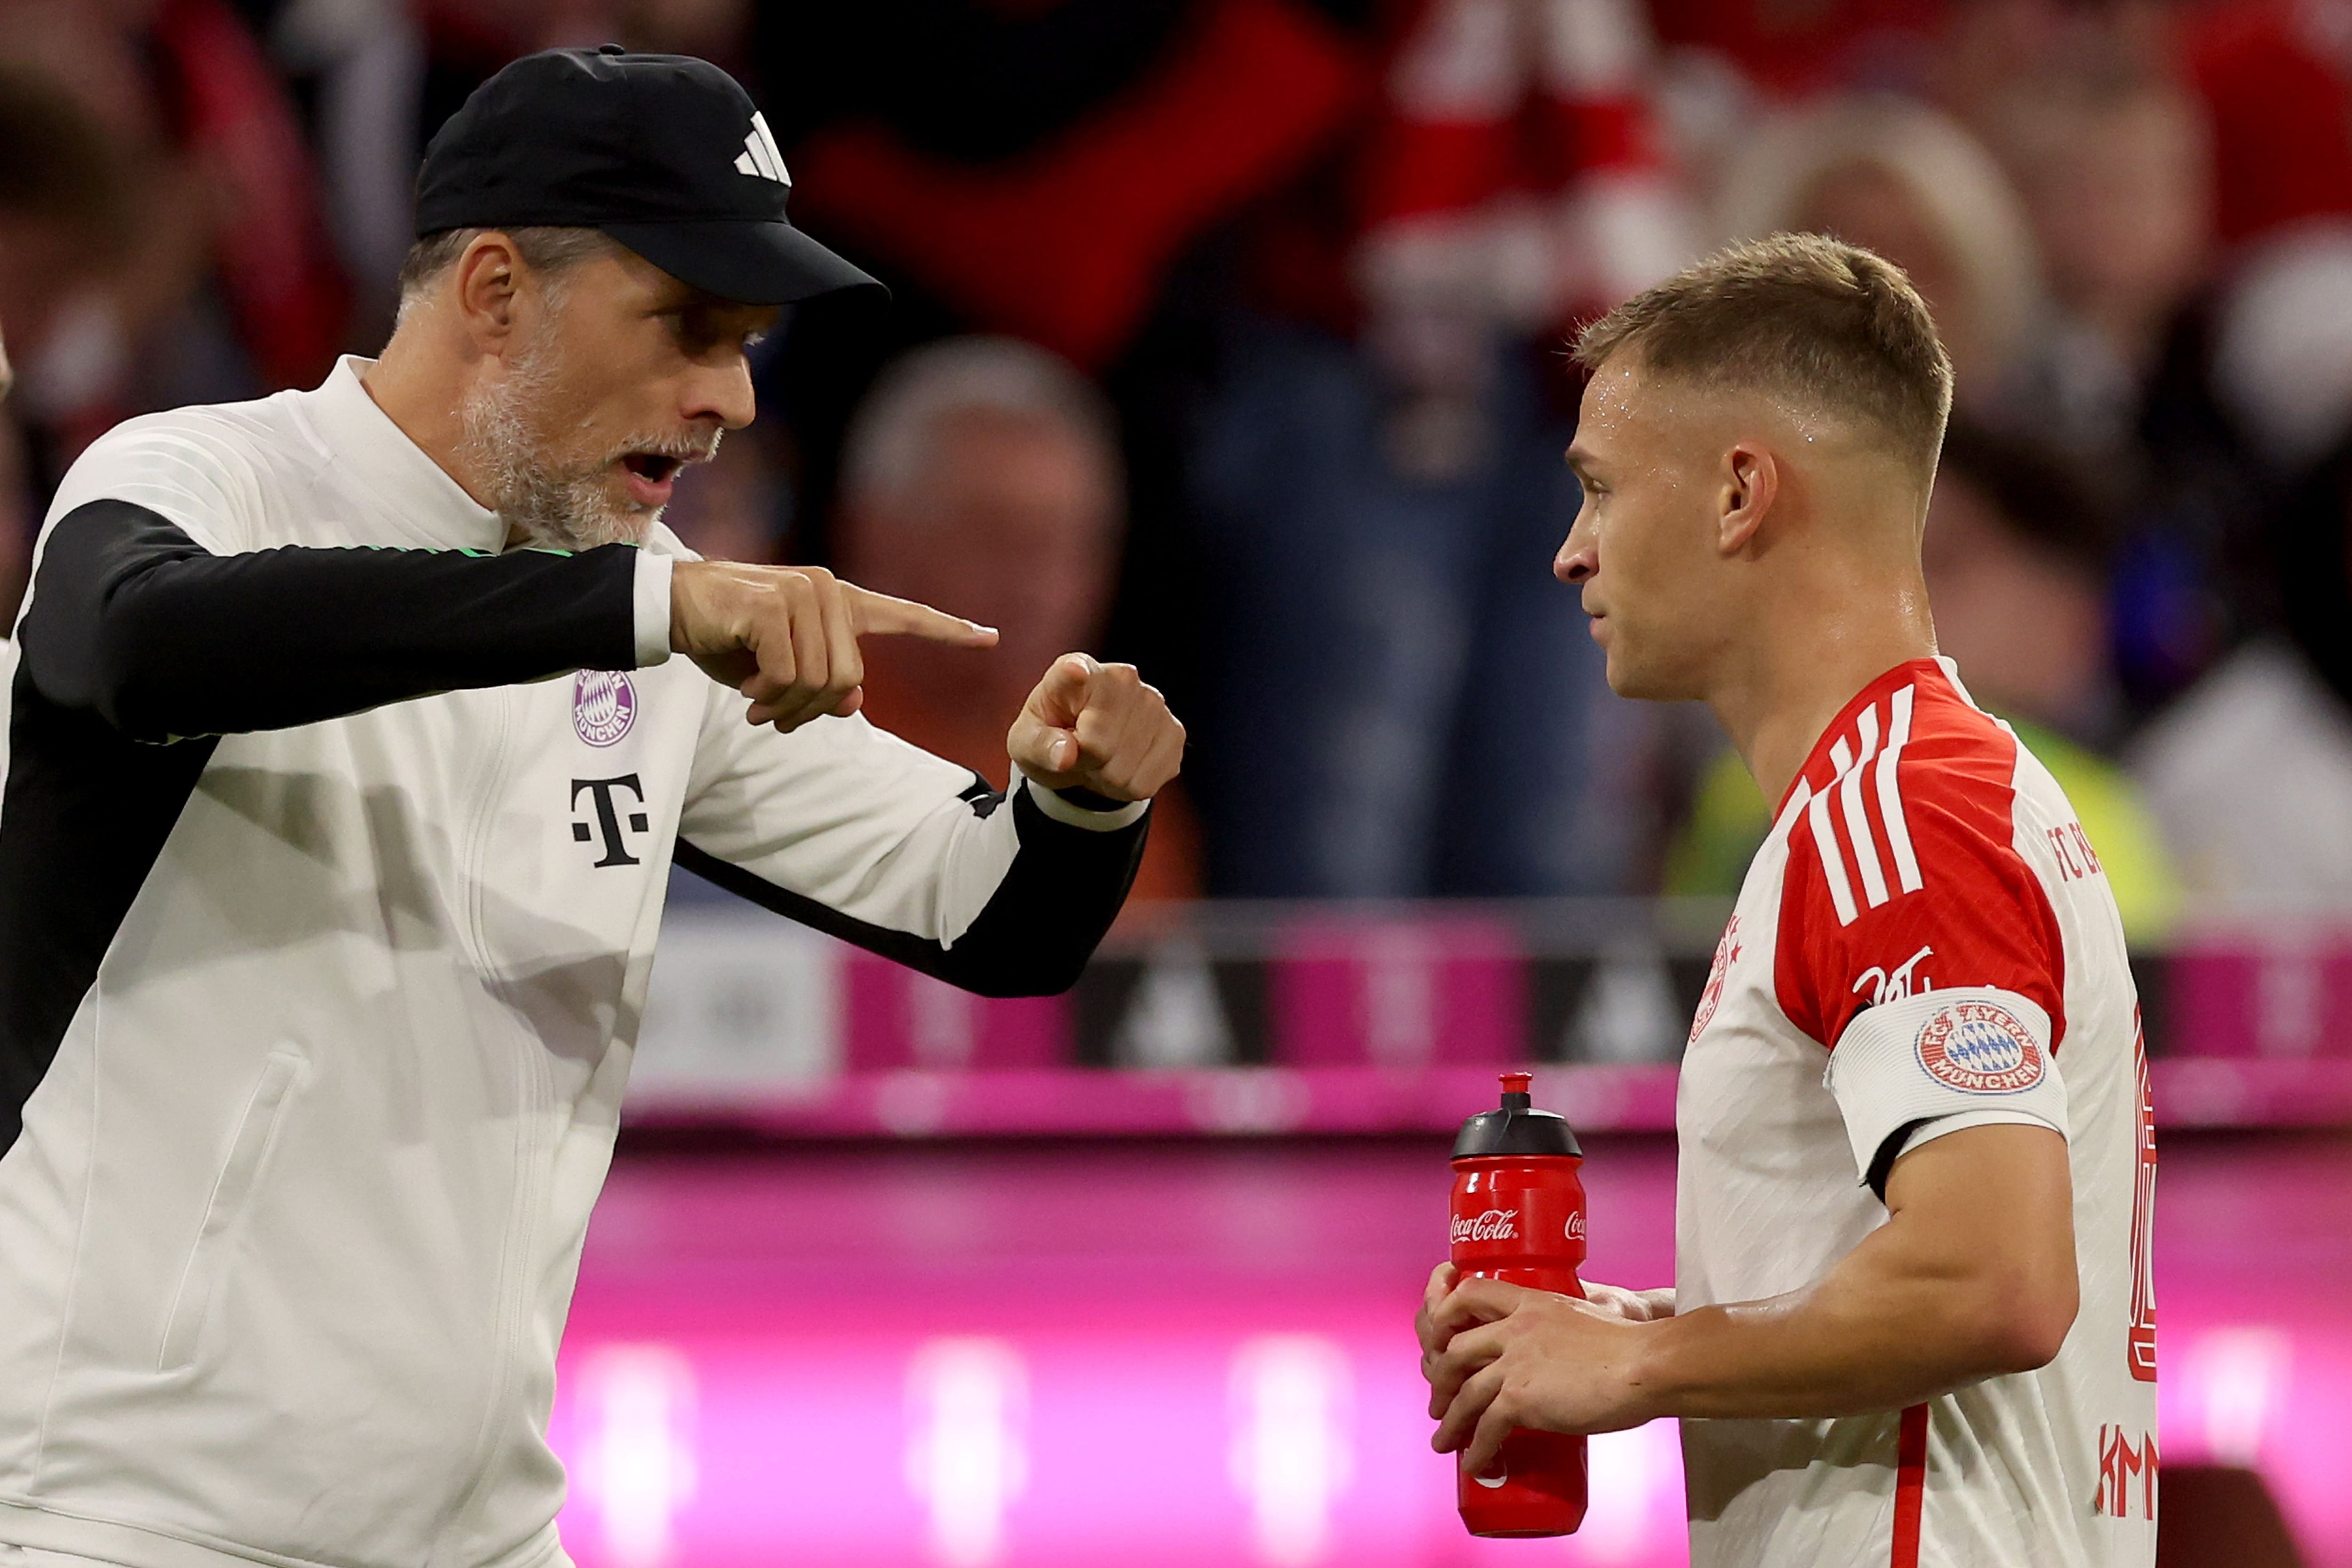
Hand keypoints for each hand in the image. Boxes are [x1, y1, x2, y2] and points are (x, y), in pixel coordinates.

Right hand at [670, 561, 995, 731]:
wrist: (671, 608)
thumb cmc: (727, 639)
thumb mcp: (779, 670)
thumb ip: (822, 684)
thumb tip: (853, 704)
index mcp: (838, 602)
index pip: (903, 615)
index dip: (947, 631)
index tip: (989, 638)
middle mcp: (826, 590)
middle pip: (849, 678)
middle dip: (811, 710)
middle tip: (773, 717)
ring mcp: (801, 593)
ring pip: (821, 681)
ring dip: (786, 706)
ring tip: (757, 704)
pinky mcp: (773, 605)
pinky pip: (789, 674)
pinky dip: (768, 693)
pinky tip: (747, 687)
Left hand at [1007, 653, 1183, 802]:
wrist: (1085, 746)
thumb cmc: (1049, 736)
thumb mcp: (1026, 743)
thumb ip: (1039, 746)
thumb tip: (1065, 754)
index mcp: (1075, 669)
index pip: (1077, 674)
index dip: (1076, 676)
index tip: (1074, 673)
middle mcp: (1123, 678)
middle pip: (1101, 744)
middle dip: (1085, 763)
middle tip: (1080, 752)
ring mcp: (1154, 704)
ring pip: (1126, 770)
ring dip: (1107, 778)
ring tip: (1099, 759)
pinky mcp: (1175, 732)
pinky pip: (1146, 783)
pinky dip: (1129, 786)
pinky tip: (1122, 765)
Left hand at [1421, 1271, 1658, 1474]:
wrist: (1646, 1365)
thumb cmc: (1627, 1346)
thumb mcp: (1579, 1317)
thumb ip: (1553, 1329)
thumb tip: (1548, 1358)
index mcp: (1529, 1302)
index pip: (1469, 1293)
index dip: (1446, 1313)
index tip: (1441, 1337)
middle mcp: (1515, 1328)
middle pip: (1456, 1349)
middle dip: (1441, 1379)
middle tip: (1438, 1401)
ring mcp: (1515, 1363)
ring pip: (1465, 1393)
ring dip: (1450, 1422)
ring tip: (1443, 1442)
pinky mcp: (1522, 1398)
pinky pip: (1487, 1427)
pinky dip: (1478, 1449)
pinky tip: (1477, 1463)